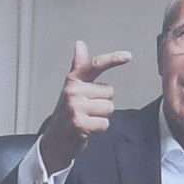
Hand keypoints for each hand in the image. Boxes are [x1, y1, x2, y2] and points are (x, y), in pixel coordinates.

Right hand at [39, 40, 130, 174]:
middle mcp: (73, 91)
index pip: (95, 65)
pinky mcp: (79, 123)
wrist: (55, 139)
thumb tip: (79, 44)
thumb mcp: (72, 87)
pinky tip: (87, 129)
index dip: (113, 59)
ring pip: (109, 108)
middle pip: (109, 92)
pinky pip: (104, 123)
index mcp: (74, 80)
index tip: (128, 56)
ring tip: (87, 119)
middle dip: (102, 103)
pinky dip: (99, 129)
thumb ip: (78, 66)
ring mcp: (75, 107)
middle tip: (88, 110)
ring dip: (101, 117)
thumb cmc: (67, 112)